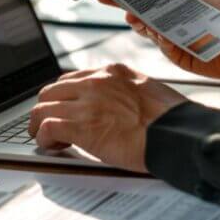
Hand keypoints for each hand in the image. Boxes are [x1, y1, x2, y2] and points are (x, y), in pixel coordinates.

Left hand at [28, 64, 186, 172]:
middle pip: (52, 91)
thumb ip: (131, 93)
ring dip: (40, 125)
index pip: (75, 78)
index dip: (65, 96)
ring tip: (46, 139)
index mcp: (114, 73)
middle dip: (47, 108)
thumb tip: (127, 108)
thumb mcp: (152, 92)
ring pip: (42, 108)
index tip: (66, 108)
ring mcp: (86, 103)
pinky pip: (46, 128)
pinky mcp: (80, 126)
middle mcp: (96, 83)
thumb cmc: (174, 120)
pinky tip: (52, 147)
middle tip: (50, 125)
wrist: (178, 134)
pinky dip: (44, 139)